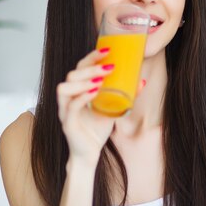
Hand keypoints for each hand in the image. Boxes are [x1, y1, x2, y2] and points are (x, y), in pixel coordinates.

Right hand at [56, 48, 146, 164]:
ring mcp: (65, 110)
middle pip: (71, 74)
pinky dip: (83, 97)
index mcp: (77, 92)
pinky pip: (71, 107)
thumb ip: (124, 96)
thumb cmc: (96, 131)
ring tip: (101, 80)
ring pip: (64, 88)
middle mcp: (68, 98)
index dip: (91, 57)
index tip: (107, 50)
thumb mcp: (113, 110)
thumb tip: (141, 81)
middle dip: (90, 67)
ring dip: (83, 81)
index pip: (79, 68)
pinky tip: (95, 92)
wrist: (89, 154)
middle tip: (109, 67)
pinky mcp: (67, 123)